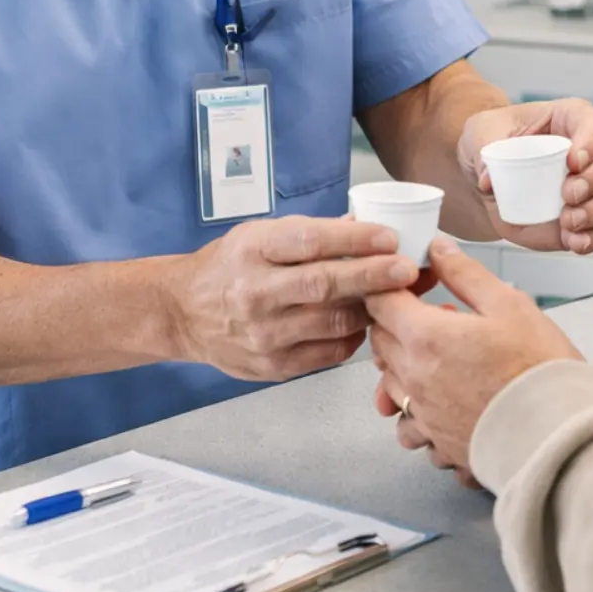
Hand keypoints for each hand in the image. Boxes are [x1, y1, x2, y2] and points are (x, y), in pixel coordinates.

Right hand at [172, 217, 417, 380]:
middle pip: (325, 285)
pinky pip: (330, 352)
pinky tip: (364, 322)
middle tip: (408, 269)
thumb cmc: (228, 267)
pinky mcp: (274, 366)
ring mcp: (265, 334)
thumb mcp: (259, 235)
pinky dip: (354, 336)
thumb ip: (309, 233)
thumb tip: (366, 225)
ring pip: (334, 322)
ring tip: (395, 296)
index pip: (309, 243)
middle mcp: (256, 293)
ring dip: (371, 308)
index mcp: (253, 251)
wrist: (183, 313)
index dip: (353, 240)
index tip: (389, 237)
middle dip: (374, 276)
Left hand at [366, 237, 582, 472]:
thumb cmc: (540, 368)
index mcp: (426, 337)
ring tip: (442, 359)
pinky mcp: (438, 443)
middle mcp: (414, 378)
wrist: (560, 433)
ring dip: (403, 365)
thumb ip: (466, 274)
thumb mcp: (509, 304)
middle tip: (434, 316)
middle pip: (379, 340)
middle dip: (396, 321)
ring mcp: (423, 415)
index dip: (392, 285)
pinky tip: (444, 402)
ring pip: (388, 383)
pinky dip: (417, 413)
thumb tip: (439, 249)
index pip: (379, 302)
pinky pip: (409, 426)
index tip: (413, 283)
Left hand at [459, 97, 592, 252]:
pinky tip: (575, 241)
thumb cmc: (493, 141)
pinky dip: (592, 239)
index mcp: (569, 120)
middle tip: (568, 194)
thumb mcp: (481, 132)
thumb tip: (489, 181)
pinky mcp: (582, 219)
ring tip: (569, 221)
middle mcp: (589, 153)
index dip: (591, 141)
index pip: (592, 123)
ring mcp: (590, 189)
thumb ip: (485, 149)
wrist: (489, 178)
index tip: (573, 161)